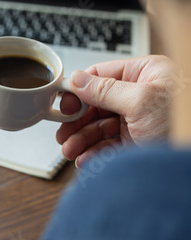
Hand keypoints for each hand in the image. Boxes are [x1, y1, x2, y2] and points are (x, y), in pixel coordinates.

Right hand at [56, 55, 175, 166]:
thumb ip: (105, 89)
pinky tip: (85, 160)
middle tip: (62, 134)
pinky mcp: (135, 143)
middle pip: (95, 105)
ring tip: (70, 151)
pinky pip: (106, 146)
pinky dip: (93, 154)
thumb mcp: (141, 101)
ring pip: (98, 128)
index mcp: (144, 74)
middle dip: (77, 122)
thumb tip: (77, 80)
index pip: (101, 76)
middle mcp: (139, 96)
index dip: (79, 91)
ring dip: (81, 141)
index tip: (62, 105)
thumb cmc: (184, 123)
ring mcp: (136, 121)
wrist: (190, 164)